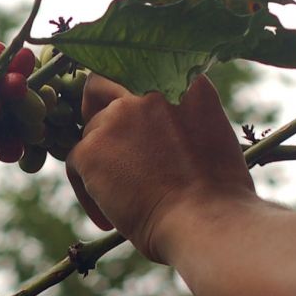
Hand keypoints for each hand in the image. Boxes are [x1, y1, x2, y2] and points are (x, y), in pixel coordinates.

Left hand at [66, 74, 255, 262]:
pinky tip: (110, 219)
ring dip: (100, 161)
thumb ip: (184, 121)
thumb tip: (161, 136)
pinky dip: (88, 192)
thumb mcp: (214, 136)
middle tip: (105, 141)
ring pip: (90, 132)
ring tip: (120, 201)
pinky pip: (75, 164)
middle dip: (97, 106)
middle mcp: (148, 89)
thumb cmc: (220, 196)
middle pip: (103, 83)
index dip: (134, 99)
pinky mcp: (91, 148)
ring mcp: (118, 116)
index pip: (143, 74)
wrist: (207, 221)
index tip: (137, 124)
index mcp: (184, 83)